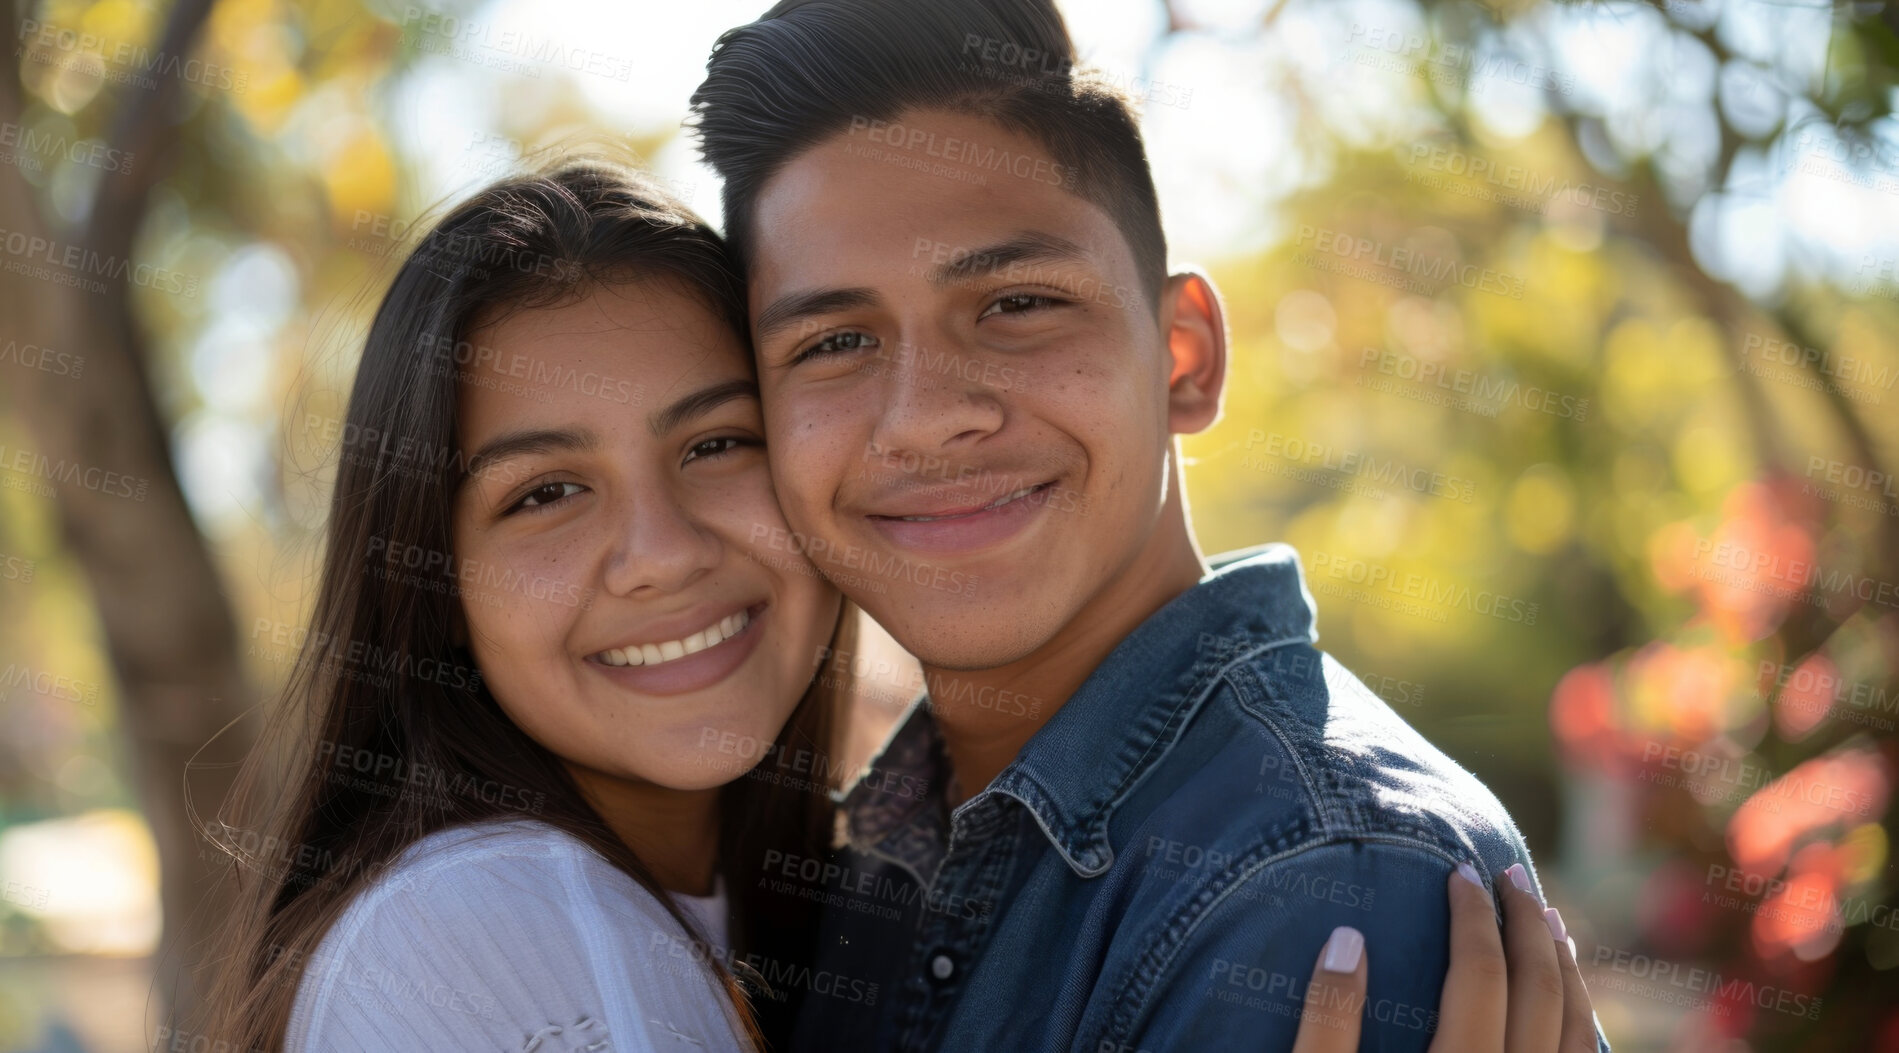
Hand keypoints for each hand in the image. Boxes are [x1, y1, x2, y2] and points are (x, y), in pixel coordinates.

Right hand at [1288, 863, 1598, 1052]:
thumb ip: (1329, 1023)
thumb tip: (1347, 939)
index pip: (1479, 975)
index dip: (1472, 915)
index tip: (1460, 871)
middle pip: (1539, 992)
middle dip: (1525, 923)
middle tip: (1509, 875)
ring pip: (1577, 1031)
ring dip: (1565, 968)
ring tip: (1548, 922)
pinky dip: (1583, 1020)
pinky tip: (1567, 999)